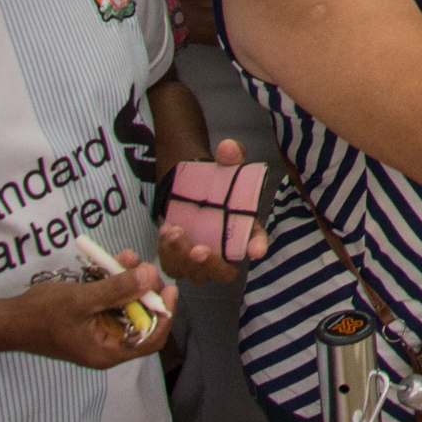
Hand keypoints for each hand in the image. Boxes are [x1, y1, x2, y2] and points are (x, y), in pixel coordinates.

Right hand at [18, 254, 176, 368]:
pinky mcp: (91, 319)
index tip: (169, 287)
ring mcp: (98, 332)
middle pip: (141, 318)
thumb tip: (151, 276)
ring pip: (126, 305)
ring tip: (124, 257)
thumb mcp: (82, 300)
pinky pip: (111, 300)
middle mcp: (107, 345)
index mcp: (108, 352)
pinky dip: (114, 282)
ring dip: (129, 280)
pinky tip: (112, 263)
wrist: (7, 320)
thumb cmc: (41, 315)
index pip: (151, 339)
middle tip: (141, 264)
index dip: (165, 313)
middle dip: (144, 289)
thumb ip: (117, 290)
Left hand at [152, 140, 271, 286]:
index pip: (256, 241)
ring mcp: (201, 262)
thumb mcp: (226, 164)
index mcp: (246, 230)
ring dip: (182, 257)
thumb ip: (230, 156)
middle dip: (211, 265)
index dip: (257, 246)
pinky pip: (173, 267)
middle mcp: (226, 252)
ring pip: (195, 273)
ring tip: (173, 229)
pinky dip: (167, 254)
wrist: (190, 188)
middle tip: (198, 250)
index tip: (255, 251)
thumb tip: (227, 147)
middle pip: (224, 272)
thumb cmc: (216, 182)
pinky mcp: (180, 262)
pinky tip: (165, 232)